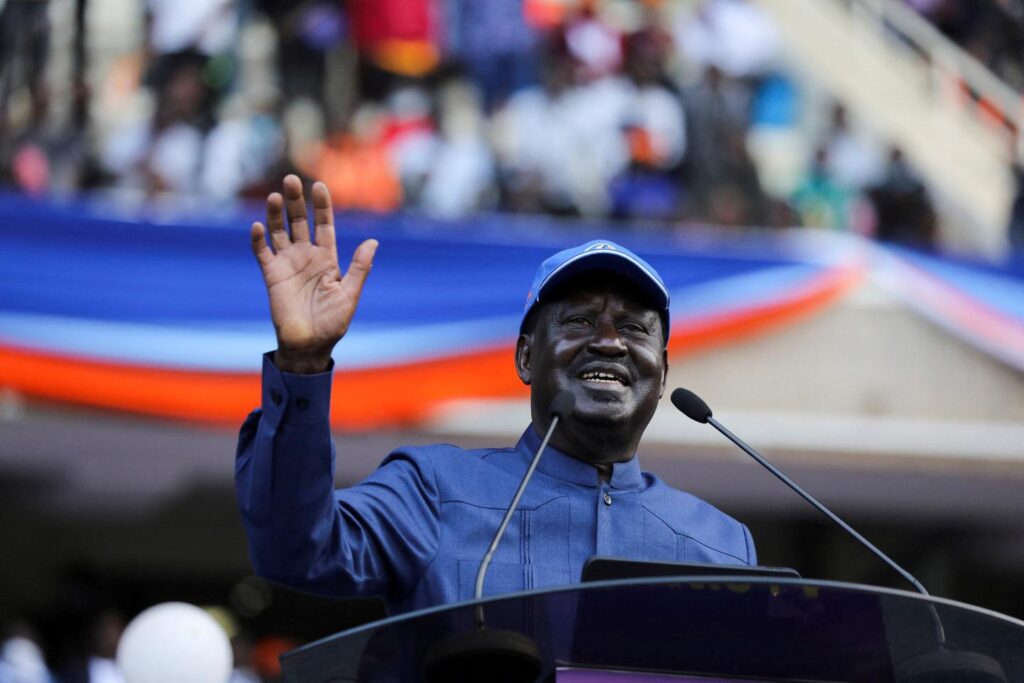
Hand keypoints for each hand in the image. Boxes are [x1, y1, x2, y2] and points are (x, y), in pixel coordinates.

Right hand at [251, 175, 377, 373]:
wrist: (310, 345)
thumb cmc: (332, 322)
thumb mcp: (349, 293)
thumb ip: (359, 268)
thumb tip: (373, 242)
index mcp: (327, 259)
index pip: (324, 225)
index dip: (321, 206)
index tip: (319, 186)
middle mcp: (306, 256)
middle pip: (299, 222)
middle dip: (296, 201)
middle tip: (291, 180)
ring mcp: (288, 264)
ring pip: (279, 231)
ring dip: (276, 214)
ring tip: (276, 196)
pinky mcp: (271, 275)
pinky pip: (262, 253)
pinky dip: (259, 239)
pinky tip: (258, 226)